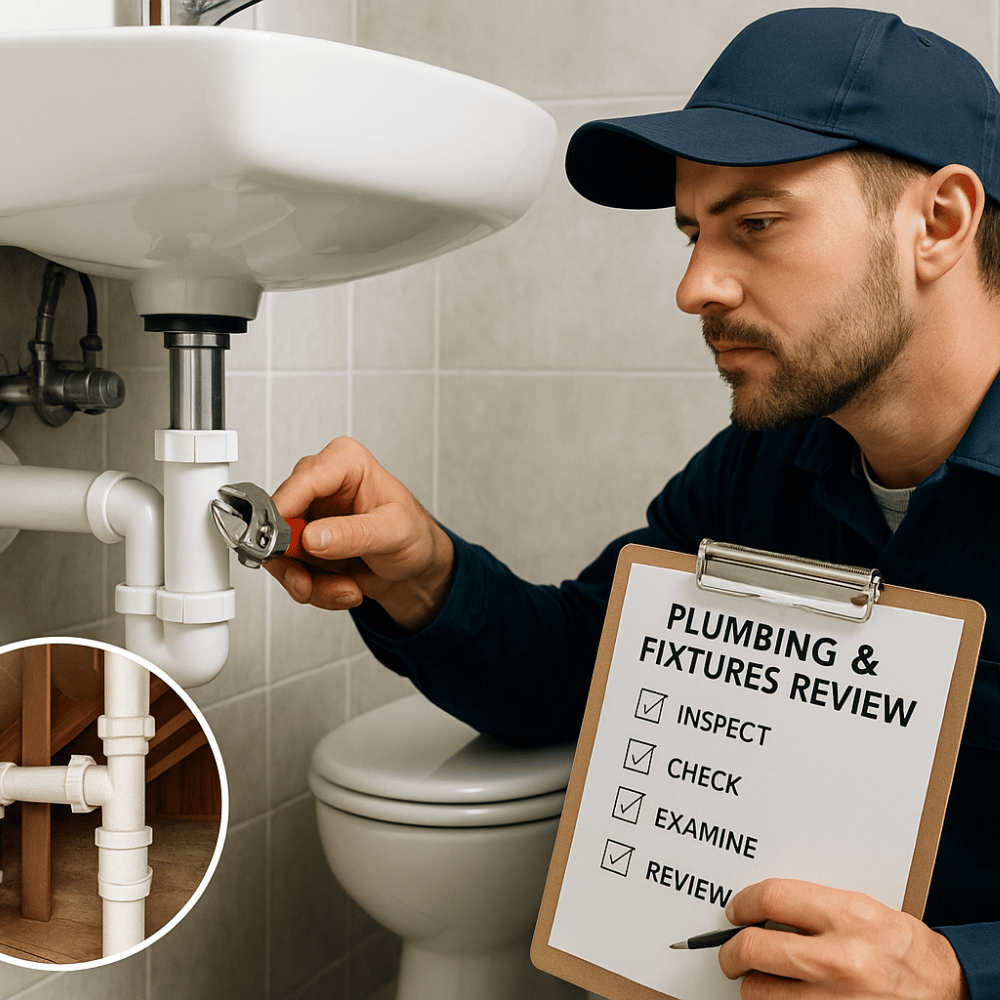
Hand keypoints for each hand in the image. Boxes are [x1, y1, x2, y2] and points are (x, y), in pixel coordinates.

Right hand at [264, 437, 453, 631]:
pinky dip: (315, 588)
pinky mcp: (305, 544)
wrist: (418, 568)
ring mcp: (311, 516)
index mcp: (344, 463)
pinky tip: (343, 588)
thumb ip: (354, 534)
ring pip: (282, 553)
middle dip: (298, 562)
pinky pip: (291, 571)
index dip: (284, 515)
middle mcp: (322, 485)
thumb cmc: (415, 536)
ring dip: (310, 582)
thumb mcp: (394, 532)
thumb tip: (313, 537)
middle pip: (281, 520)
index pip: (300, 483)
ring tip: (345, 589)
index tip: (283, 547)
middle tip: (312, 584)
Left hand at [719, 879, 968, 999]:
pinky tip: (786, 998)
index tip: (736, 910)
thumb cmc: (906, 952)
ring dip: (754, 986)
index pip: (771, 898)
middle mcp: (839, 960)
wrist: (951, 994)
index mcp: (848, 917)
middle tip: (731, 951)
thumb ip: (816, 907)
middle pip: (752, 948)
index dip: (743, 903)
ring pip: (758, 993)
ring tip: (764, 979)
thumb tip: (762, 908)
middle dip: (732, 950)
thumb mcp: (865, 912)